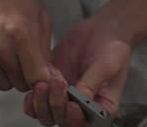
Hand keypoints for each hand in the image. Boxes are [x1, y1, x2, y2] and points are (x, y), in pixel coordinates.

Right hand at [0, 0, 52, 91]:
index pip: (34, 75)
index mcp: (20, 31)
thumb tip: (50, 80)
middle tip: (27, 62)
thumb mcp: (41, 18)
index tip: (45, 78)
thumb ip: (45, 52)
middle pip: (17, 82)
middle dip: (26, 76)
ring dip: (8, 75)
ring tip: (11, 55)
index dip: (43, 80)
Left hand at [22, 0, 146, 126]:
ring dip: (41, 102)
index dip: (75, 119)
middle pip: (61, 121)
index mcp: (101, 107)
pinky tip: (38, 80)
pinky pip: (34, 101)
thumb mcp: (107, 65)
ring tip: (45, 82)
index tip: (71, 105)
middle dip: (56, 105)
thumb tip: (78, 101)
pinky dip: (33, 95)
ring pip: (45, 114)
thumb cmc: (113, 47)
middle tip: (58, 83)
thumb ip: (91, 84)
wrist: (102, 29)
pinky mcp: (50, 87)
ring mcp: (64, 98)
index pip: (85, 123)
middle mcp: (81, 107)